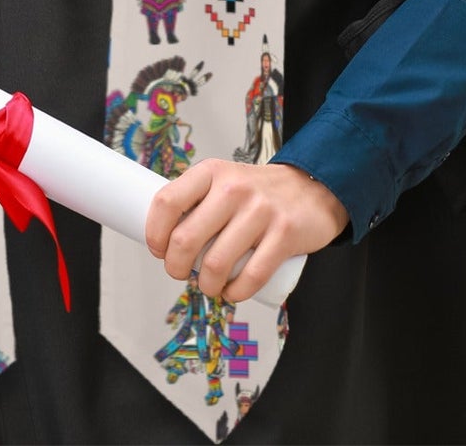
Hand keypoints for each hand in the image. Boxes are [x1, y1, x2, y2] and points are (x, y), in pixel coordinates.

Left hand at [144, 159, 348, 301]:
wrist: (310, 188)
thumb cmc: (255, 192)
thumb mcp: (222, 180)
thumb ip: (196, 200)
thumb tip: (163, 236)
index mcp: (210, 172)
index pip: (167, 202)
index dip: (154, 232)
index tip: (157, 249)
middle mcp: (232, 188)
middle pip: (186, 238)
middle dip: (175, 266)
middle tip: (178, 273)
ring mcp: (260, 211)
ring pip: (216, 263)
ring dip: (205, 285)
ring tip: (208, 285)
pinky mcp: (284, 235)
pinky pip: (251, 276)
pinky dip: (235, 293)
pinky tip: (231, 293)